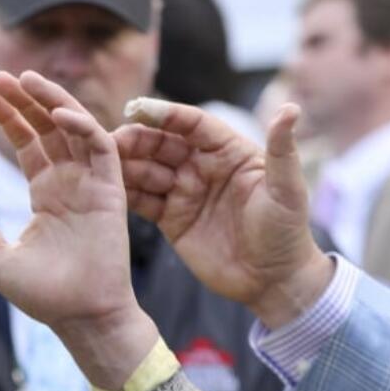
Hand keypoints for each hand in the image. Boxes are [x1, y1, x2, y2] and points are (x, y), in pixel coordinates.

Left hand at [0, 71, 157, 388]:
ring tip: (25, 79)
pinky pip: (100, 148)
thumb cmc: (46, 295)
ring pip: (74, 127)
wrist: (82, 317)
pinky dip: (81, 126)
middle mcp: (70, 183)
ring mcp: (92, 184)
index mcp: (46, 194)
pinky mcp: (112, 191)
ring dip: (51, 101)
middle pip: (48, 127)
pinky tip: (56, 113)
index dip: (9, 117)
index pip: (27, 144)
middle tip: (0, 75)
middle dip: (25, 100)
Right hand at [115, 99, 331, 328]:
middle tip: (109, 140)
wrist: (272, 281)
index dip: (166, 115)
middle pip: (162, 144)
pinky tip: (104, 189)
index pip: (193, 124)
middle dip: (136, 140)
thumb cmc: (287, 232)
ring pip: (146, 170)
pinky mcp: (170, 218)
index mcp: (229, 151)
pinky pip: (142, 200)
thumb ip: (282, 150)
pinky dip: (123, 193)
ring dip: (124, 164)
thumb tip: (290, 108)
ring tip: (99, 163)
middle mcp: (202, 167)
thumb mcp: (287, 190)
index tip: (138, 109)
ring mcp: (183, 192)